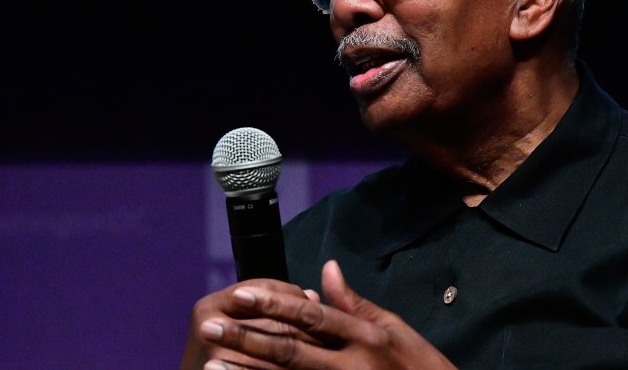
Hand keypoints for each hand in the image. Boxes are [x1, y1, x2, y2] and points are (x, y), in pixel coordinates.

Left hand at [197, 260, 456, 369]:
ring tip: (211, 364)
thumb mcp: (392, 329)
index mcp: (366, 337)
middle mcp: (352, 366)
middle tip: (209, 327)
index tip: (240, 294)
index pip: (311, 316)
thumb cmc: (417, 366)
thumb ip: (355, 303)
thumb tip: (327, 268)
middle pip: (290, 350)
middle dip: (246, 338)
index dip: (274, 303)